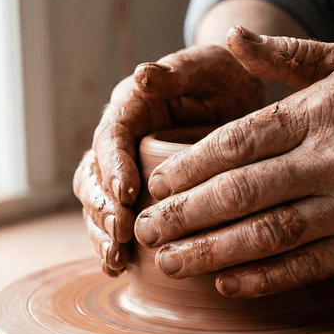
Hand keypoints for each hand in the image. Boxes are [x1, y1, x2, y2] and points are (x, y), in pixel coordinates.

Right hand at [73, 44, 264, 275]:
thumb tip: (143, 75)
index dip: (113, 165)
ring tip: (116, 259)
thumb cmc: (225, 76)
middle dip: (103, 207)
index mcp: (132, 106)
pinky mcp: (137, 194)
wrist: (239, 96)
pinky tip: (117, 267)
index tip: (127, 193)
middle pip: (94, 175)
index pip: (111, 136)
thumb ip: (178, 70)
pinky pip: (115, 219)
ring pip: (97, 202)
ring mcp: (125, 168)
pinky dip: (111, 243)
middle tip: (121, 234)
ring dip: (101, 232)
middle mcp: (121, 139)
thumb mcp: (209, 65)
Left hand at [134, 26, 333, 296]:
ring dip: (211, 253)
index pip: (239, 142)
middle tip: (144, 231)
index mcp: (322, 113)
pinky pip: (309, 266)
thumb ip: (287, 56)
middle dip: (184, 216)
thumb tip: (230, 39)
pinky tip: (226, 285)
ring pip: (269, 236)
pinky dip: (264, 279)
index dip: (188, 167)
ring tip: (169, 263)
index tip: (155, 184)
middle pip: (243, 193)